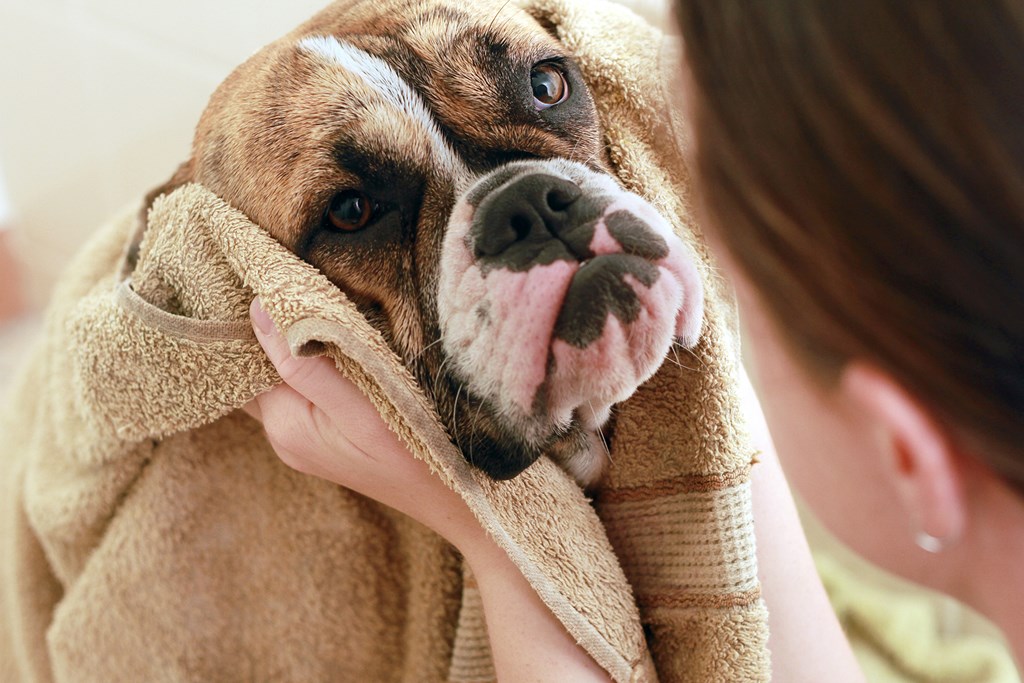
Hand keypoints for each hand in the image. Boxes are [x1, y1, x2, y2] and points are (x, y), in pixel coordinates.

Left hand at [245, 298, 609, 680]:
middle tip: (283, 275)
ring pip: (284, 376)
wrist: (459, 501)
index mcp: (285, 425)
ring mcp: (306, 438)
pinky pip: (306, 389)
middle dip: (269, 327)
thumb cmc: (416, 456)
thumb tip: (256, 308)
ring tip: (308, 296)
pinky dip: (313, 361)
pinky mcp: (328, 437)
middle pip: (258, 368)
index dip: (246, 318)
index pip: (242, 361)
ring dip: (294, 342)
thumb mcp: (361, 406)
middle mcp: (286, 434)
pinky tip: (334, 339)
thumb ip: (304, 362)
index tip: (258, 273)